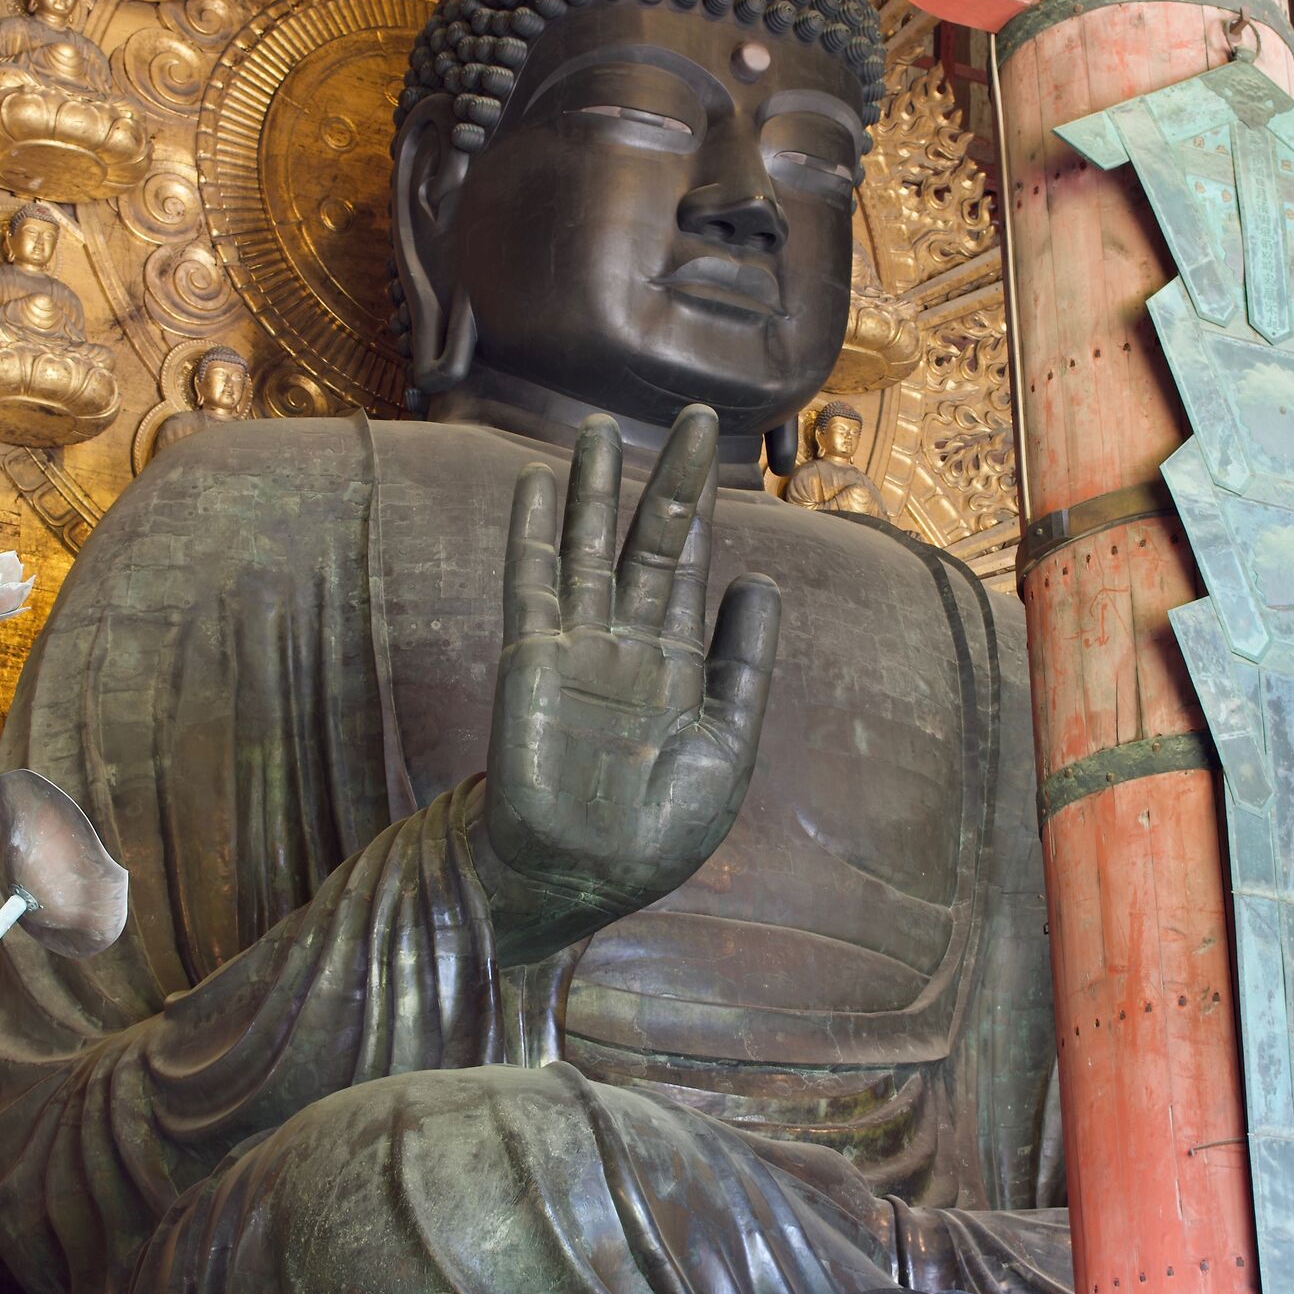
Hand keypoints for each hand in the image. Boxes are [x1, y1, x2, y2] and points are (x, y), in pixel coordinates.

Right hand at [470, 404, 780, 965]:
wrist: (583, 878)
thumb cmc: (656, 833)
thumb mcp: (726, 748)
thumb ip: (742, 666)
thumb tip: (762, 581)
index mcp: (676, 664)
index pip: (692, 568)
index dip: (705, 509)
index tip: (720, 448)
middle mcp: (626, 643)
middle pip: (648, 543)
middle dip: (669, 481)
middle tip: (697, 415)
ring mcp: (577, 647)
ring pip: (587, 550)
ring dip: (592, 490)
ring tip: (597, 428)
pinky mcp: (531, 660)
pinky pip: (532, 584)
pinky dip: (534, 534)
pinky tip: (538, 483)